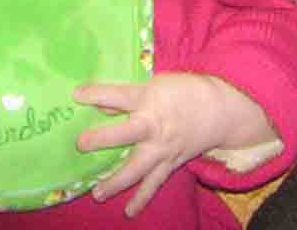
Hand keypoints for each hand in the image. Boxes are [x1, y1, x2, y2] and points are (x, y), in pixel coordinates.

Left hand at [74, 72, 275, 216]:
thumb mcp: (155, 84)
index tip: (76, 94)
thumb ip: (128, 97)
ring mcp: (162, 147)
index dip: (96, 94)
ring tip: (97, 193)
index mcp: (148, 98)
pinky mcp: (170, 163)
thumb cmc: (184, 91)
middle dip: (103, 138)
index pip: (118, 95)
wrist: (219, 110)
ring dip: (116, 181)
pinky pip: (154, 183)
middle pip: (126, 133)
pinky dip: (142, 198)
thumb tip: (103, 108)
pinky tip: (129, 212)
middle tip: (80, 144)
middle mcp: (154, 125)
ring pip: (137, 167)